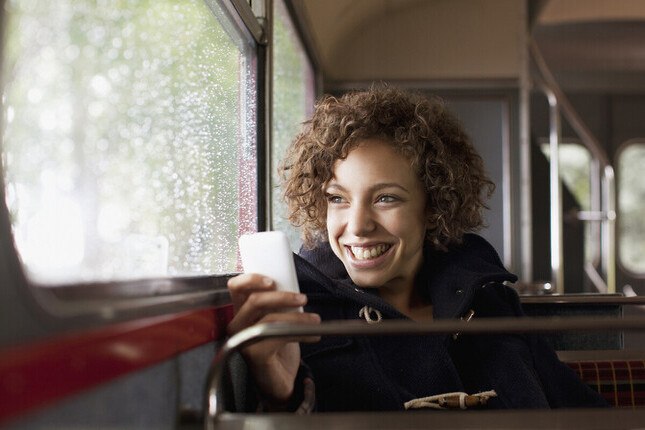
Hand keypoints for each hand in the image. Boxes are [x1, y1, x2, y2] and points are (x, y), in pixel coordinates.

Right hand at [227, 273, 319, 407]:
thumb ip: (278, 303)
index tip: (272, 280)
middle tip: (303, 298)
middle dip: (282, 296)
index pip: (236, 288)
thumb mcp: (277, 319)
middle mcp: (238, 324)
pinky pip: (279, 336)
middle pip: (254, 300)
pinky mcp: (255, 354)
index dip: (251, 279)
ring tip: (315, 320)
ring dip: (298, 318)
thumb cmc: (277, 347)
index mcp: (241, 311)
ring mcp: (244, 340)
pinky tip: (313, 336)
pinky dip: (301, 333)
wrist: (279, 380)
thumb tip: (293, 288)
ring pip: (269, 318)